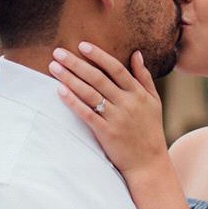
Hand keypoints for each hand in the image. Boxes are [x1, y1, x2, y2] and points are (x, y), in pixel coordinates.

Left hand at [51, 42, 169, 181]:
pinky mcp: (106, 132)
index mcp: (138, 93)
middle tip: (58, 52)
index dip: (98, 55)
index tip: (82, 45)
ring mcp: (116, 118)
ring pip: (89, 93)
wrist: (149, 163)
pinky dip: (73, 101)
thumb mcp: (153, 101)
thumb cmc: (151, 130)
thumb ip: (144, 77)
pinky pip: (86, 114)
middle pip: (98, 78)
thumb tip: (137, 53)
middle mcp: (126, 103)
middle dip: (76, 63)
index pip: (116, 68)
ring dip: (70, 79)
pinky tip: (60, 91)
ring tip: (54, 68)